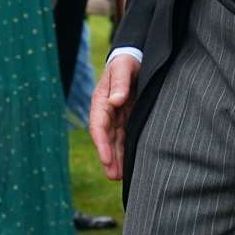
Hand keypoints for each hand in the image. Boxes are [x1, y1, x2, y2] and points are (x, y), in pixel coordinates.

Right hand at [90, 54, 138, 180]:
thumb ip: (120, 82)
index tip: (106, 158)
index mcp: (101, 100)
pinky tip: (128, 165)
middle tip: (113, 176)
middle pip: (105, 138)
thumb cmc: (126, 61)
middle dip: (108, 157)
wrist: (136, 57)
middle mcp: (107, 111)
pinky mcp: (128, 118)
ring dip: (116, 159)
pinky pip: (125, 137)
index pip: (98, 125)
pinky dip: (125, 151)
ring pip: (115, 141)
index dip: (101, 143)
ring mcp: (117, 116)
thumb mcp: (123, 67)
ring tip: (118, 177)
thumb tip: (116, 101)